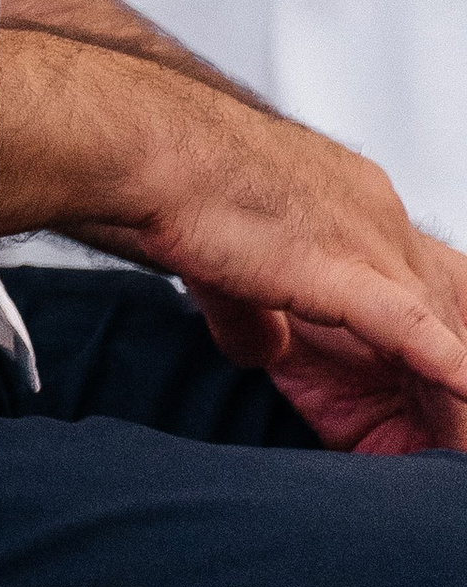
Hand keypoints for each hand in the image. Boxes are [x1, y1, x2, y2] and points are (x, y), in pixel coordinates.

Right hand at [102, 100, 466, 452]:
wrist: (151, 147)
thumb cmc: (176, 181)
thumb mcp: (228, 260)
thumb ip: (254, 311)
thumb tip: (263, 350)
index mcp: (353, 201)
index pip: (416, 280)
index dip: (434, 336)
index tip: (429, 385)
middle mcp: (375, 213)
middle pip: (444, 300)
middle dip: (453, 356)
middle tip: (451, 425)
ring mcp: (366, 236)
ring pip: (436, 323)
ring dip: (448, 388)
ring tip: (454, 439)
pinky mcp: (342, 267)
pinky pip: (411, 326)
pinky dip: (445, 363)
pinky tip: (465, 391)